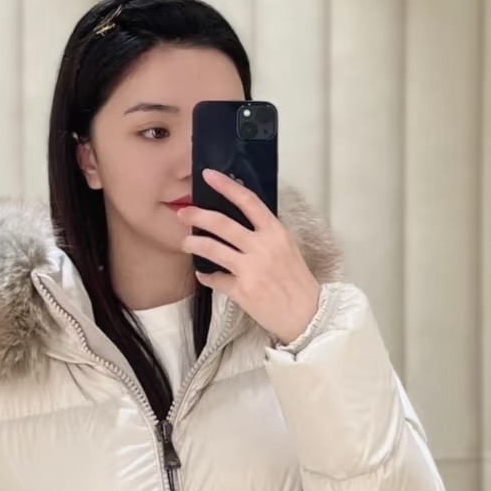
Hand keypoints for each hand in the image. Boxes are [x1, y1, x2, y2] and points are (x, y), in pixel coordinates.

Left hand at [177, 168, 320, 345]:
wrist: (307, 314)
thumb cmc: (297, 282)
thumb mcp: (287, 248)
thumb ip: (265, 234)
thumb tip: (240, 222)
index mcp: (275, 232)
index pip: (248, 202)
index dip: (226, 186)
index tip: (208, 175)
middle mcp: (262, 247)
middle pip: (222, 224)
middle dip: (198, 216)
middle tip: (183, 213)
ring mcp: (251, 269)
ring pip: (213, 249)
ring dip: (194, 244)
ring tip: (185, 243)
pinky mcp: (242, 291)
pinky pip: (216, 279)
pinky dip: (206, 277)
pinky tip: (203, 275)